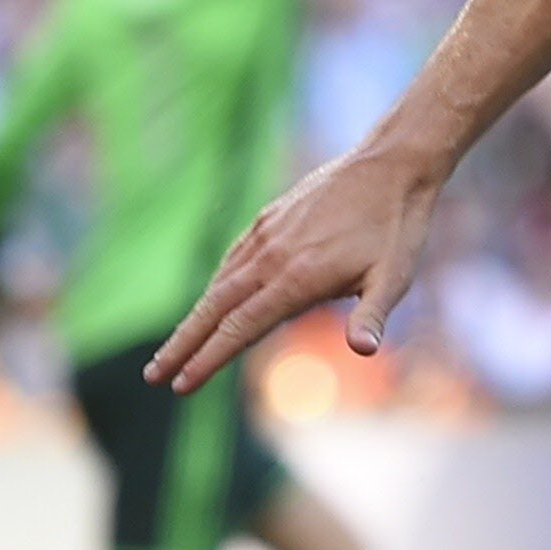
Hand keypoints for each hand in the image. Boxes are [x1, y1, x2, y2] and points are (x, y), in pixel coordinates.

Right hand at [147, 141, 443, 391]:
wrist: (392, 164)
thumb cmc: (398, 227)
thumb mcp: (394, 276)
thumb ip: (372, 315)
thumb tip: (364, 350)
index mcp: (299, 277)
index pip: (241, 328)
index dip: (209, 359)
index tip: (180, 385)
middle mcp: (273, 256)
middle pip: (215, 309)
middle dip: (182, 345)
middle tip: (152, 376)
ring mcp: (267, 235)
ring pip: (219, 283)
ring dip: (194, 318)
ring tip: (175, 348)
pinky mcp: (270, 218)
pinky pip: (233, 258)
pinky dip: (215, 284)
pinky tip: (211, 299)